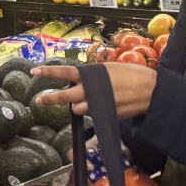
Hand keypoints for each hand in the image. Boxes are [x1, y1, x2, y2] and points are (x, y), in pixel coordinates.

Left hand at [32, 63, 158, 118]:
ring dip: (80, 106)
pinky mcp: (105, 116)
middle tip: (39, 100)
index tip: (35, 72)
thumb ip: (93, 76)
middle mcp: (91, 90)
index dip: (48, 73)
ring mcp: (97, 105)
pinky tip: (105, 106)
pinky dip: (95, 111)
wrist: (151, 90)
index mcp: (90, 75)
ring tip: (90, 100)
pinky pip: (94, 115)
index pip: (64, 73)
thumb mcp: (109, 69)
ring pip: (78, 110)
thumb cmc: (132, 75)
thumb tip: (83, 81)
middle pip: (64, 97)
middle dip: (50, 99)